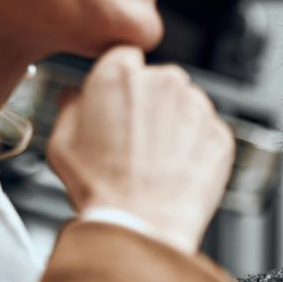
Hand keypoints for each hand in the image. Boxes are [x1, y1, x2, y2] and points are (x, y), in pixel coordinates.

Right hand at [49, 45, 233, 252]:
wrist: (143, 226)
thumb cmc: (103, 188)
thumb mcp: (62, 143)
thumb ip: (70, 107)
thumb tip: (74, 98)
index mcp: (121, 74)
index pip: (123, 56)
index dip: (118, 81)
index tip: (116, 100)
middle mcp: (164, 81)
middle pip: (156, 81)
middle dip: (147, 103)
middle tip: (131, 140)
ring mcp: (197, 107)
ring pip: (184, 105)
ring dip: (172, 124)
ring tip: (153, 161)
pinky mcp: (220, 135)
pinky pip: (205, 133)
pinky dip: (194, 147)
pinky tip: (174, 171)